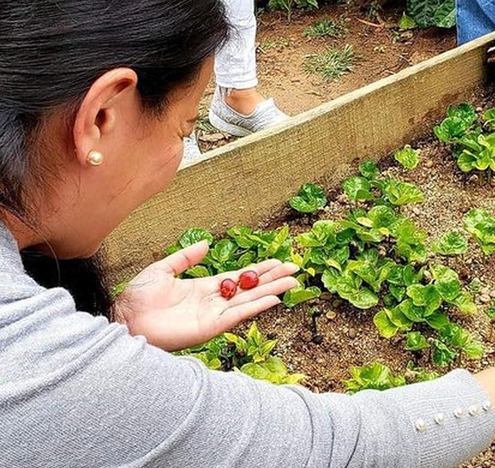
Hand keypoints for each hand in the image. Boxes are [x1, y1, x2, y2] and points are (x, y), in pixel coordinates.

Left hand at [112, 241, 298, 351]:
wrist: (125, 318)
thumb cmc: (137, 298)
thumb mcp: (162, 269)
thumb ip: (185, 258)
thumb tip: (206, 244)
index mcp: (203, 287)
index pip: (239, 277)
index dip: (258, 269)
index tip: (277, 261)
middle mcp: (213, 301)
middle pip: (250, 288)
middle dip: (272, 278)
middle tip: (294, 269)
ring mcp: (213, 315)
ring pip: (250, 300)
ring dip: (272, 291)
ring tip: (292, 282)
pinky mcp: (211, 327)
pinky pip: (238, 314)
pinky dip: (256, 306)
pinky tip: (272, 299)